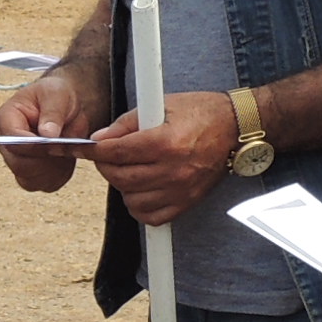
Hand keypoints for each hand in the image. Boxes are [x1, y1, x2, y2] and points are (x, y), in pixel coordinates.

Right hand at [0, 70, 98, 191]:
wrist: (68, 107)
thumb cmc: (57, 96)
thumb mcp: (57, 94)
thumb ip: (52, 112)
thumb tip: (47, 134)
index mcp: (6, 119)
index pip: (11, 140)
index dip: (33, 146)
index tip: (54, 143)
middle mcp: (7, 143)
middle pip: (18, 164)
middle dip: (46, 160)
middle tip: (65, 147)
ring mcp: (17, 161)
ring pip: (30, 179)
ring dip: (53, 170)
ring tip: (66, 151)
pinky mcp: (31, 174)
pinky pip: (43, 185)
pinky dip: (58, 177)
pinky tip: (65, 161)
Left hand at [87, 90, 234, 225]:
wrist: (235, 128)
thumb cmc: (200, 112)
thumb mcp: (161, 105)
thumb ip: (126, 123)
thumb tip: (100, 139)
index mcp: (165, 141)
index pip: (116, 152)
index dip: (94, 151)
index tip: (86, 149)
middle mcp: (173, 169)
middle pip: (120, 177)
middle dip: (105, 166)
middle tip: (107, 157)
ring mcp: (181, 189)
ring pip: (132, 199)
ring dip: (122, 185)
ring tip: (128, 170)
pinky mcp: (187, 202)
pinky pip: (151, 217)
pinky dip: (139, 206)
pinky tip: (140, 190)